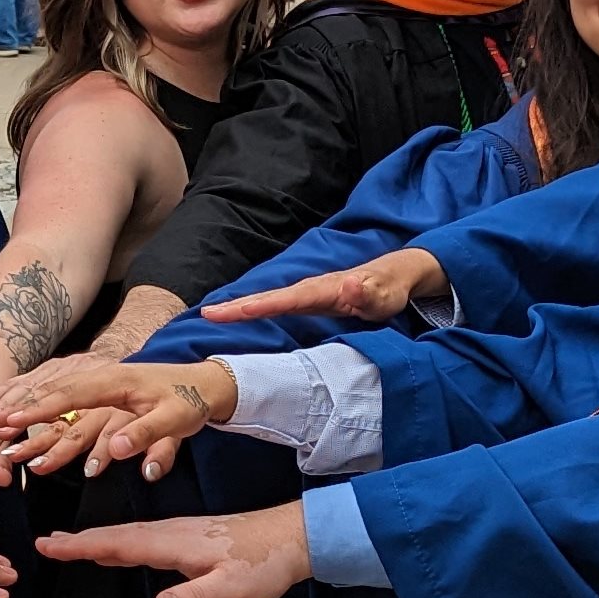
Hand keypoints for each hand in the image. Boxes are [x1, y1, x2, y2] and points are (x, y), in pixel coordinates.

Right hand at [0, 357, 234, 480]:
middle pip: (51, 388)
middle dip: (16, 405)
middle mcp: (100, 376)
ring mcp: (95, 379)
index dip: (40, 409)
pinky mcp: (93, 386)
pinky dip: (29, 400)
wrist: (201, 382)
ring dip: (16, 402)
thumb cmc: (188, 403)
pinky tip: (8, 410)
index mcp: (116, 381)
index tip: (13, 422)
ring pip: (48, 388)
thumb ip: (144, 436)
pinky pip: (55, 392)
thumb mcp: (175, 421)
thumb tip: (112, 452)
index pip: (71, 394)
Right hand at [35, 504, 310, 597]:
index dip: (82, 546)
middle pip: (116, 535)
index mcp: (173, 542)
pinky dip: (121, 541)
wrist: (294, 537)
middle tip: (46, 543)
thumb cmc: (264, 563)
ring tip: (71, 544)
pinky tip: (120, 549)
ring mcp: (181, 533)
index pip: (118, 544)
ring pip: (129, 535)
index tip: (48, 545)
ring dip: (98, 539)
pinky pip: (144, 537)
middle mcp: (171, 532)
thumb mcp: (231, 589)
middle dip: (81, 540)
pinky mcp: (190, 537)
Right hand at [196, 247, 446, 327]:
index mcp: (321, 290)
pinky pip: (275, 306)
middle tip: (205, 315)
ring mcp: (306, 295)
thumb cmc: (388, 289)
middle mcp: (308, 290)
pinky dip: (254, 310)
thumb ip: (366, 291)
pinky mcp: (307, 302)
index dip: (257, 306)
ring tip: (211, 317)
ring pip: (267, 301)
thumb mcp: (384, 294)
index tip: (230, 312)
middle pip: (266, 298)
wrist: (393, 278)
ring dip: (240, 308)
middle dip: (236, 306)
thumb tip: (348, 285)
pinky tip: (240, 319)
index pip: (284, 299)